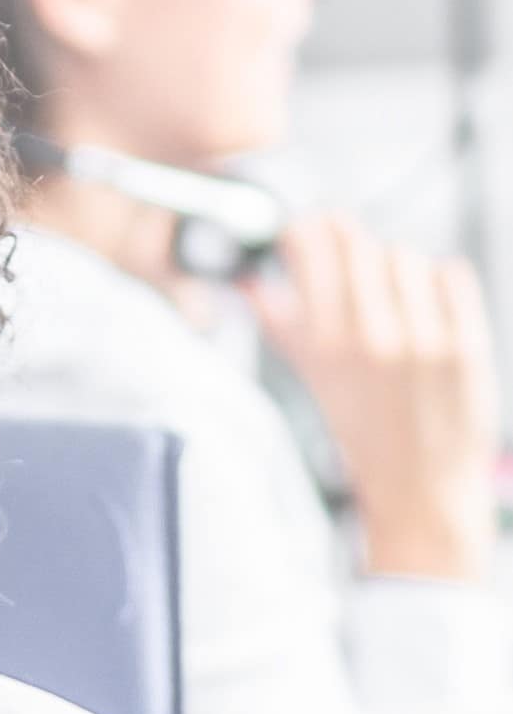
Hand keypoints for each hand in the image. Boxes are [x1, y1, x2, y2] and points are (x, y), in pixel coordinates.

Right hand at [243, 213, 500, 582]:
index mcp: (324, 344)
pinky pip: (451, 274)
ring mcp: (424, 340)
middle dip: (349, 244)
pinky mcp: (466, 345)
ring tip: (391, 293)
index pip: (312, 248)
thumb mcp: (308, 377)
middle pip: (360, 242)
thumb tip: (248, 279)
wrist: (420, 483)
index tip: (306, 232)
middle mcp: (372, 337)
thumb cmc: (360, 428)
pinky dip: (437, 280)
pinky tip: (426, 303)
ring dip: (394, 265)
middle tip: (348, 253)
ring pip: (405, 255)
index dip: (306, 230)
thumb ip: (276, 322)